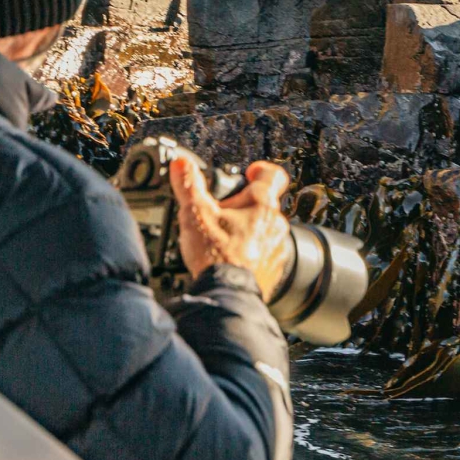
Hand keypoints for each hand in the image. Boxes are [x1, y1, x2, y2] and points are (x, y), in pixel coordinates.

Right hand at [169, 157, 292, 300]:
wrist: (228, 294)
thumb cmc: (216, 256)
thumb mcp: (195, 214)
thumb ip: (189, 186)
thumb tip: (182, 165)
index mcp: (261, 204)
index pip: (273, 175)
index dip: (260, 170)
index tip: (249, 173)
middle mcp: (276, 223)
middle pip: (265, 204)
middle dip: (245, 206)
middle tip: (223, 213)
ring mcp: (277, 246)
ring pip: (265, 229)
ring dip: (249, 230)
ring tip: (224, 238)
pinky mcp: (274, 267)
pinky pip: (265, 253)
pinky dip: (251, 252)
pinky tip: (231, 258)